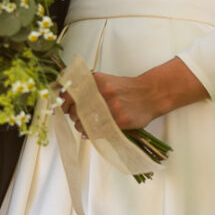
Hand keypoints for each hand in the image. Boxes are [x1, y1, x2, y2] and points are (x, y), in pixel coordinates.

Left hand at [60, 57, 207, 133]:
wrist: (151, 93)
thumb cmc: (127, 89)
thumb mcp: (107, 81)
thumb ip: (89, 88)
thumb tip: (67, 99)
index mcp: (98, 81)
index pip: (72, 93)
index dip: (65, 103)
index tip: (63, 108)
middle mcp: (103, 92)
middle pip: (77, 109)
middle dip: (73, 116)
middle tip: (76, 118)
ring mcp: (112, 107)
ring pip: (86, 122)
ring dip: (81, 126)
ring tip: (84, 126)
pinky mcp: (120, 121)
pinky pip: (99, 131)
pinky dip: (91, 133)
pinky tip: (90, 133)